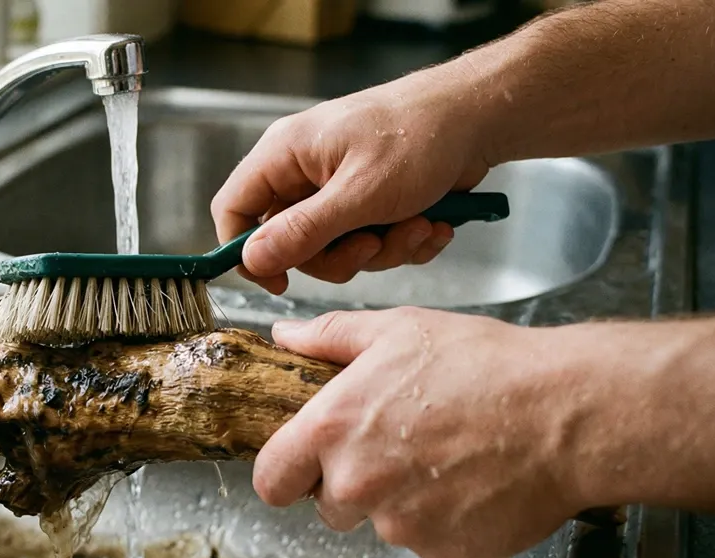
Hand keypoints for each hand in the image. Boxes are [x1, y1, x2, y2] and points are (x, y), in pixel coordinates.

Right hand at [210, 71, 491, 294]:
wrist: (481, 118)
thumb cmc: (420, 136)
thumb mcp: (359, 194)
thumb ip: (302, 231)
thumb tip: (251, 258)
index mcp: (285, 155)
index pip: (234, 208)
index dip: (245, 251)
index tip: (279, 281)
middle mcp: (305, 173)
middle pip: (290, 242)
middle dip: (339, 256)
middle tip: (373, 245)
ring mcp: (338, 189)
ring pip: (336, 250)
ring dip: (382, 250)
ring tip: (418, 226)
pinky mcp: (370, 203)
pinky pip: (370, 244)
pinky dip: (403, 243)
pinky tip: (431, 224)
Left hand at [254, 307, 636, 557]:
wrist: (567, 414)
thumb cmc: (486, 366)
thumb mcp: (398, 331)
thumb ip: (330, 337)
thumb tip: (284, 336)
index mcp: (332, 430)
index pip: (270, 481)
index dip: (285, 473)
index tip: (303, 466)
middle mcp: (357, 485)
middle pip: (327, 505)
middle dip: (351, 483)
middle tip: (397, 446)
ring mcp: (401, 526)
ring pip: (380, 523)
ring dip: (400, 501)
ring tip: (446, 458)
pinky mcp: (444, 552)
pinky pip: (427, 541)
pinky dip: (444, 519)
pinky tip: (473, 482)